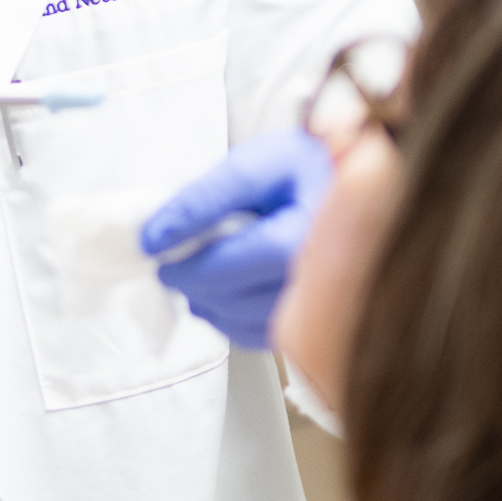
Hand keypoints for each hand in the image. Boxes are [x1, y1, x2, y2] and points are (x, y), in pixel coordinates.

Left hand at [138, 128, 336, 350]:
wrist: (349, 182)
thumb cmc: (305, 167)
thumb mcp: (256, 165)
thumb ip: (202, 199)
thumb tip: (153, 238)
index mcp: (307, 235)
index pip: (234, 266)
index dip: (189, 266)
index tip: (158, 257)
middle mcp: (321, 281)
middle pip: (236, 301)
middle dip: (194, 285)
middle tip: (171, 265)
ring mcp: (321, 308)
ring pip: (244, 324)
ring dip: (208, 304)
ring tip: (194, 275)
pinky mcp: (312, 323)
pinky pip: (259, 335)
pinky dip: (228, 319)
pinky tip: (221, 292)